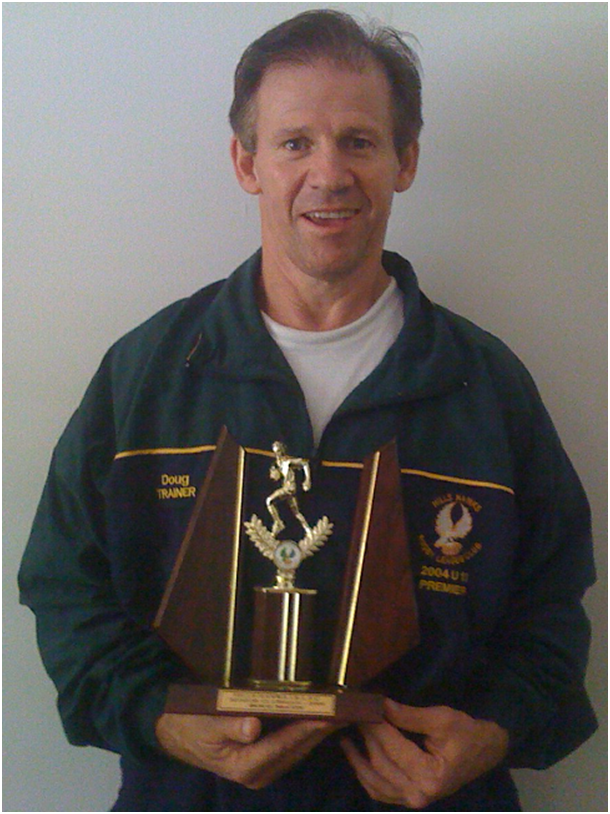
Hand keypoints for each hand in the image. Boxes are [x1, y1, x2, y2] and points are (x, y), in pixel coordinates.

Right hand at [156, 712, 333, 788]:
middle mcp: (258, 773)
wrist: (180, 736)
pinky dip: (307, 734)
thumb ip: (230, 726)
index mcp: (245, 765)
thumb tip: (253, 727)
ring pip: (298, 751)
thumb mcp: (207, 724)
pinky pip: (292, 748)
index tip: (327, 715)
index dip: (307, 728)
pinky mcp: (265, 763)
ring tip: (340, 713)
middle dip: (321, 730)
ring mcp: (263, 770)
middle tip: (345, 710)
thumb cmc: (193, 726)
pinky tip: (319, 719)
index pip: (284, 744)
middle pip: (297, 749)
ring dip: (318, 733)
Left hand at [341, 700, 508, 808]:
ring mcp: (414, 801)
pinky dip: (366, 776)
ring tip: (345, 738)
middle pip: (381, 763)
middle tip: (353, 716)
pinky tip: (356, 759)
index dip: (375, 724)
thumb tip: (379, 705)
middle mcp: (420, 795)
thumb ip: (407, 715)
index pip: (393, 747)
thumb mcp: (441, 719)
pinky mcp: (410, 799)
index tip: (362, 706)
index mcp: (431, 776)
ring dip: (358, 760)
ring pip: (375, 782)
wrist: (485, 752)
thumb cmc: (466, 733)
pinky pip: (381, 791)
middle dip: (366, 737)